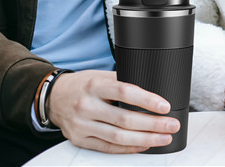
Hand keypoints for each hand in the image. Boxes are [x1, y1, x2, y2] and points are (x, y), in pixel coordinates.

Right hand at [48, 70, 180, 153]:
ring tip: (164, 137)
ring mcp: (82, 125)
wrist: (53, 98)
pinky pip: (108, 148)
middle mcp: (87, 106)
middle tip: (172, 124)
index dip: (147, 100)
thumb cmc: (82, 85)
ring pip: (118, 137)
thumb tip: (152, 92)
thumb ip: (121, 83)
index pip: (124, 92)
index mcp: (94, 86)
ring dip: (145, 139)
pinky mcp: (80, 140)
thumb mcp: (100, 76)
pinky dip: (129, 148)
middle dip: (153, 124)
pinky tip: (144, 145)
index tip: (165, 106)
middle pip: (124, 119)